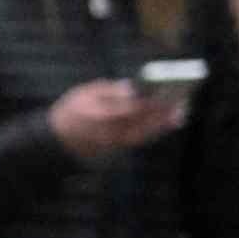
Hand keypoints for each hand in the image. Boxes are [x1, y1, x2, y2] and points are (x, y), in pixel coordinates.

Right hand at [43, 79, 169, 159]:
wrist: (57, 140)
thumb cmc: (70, 110)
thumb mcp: (83, 93)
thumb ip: (108, 90)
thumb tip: (132, 88)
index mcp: (98, 115)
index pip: (130, 109)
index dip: (150, 102)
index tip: (166, 92)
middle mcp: (107, 132)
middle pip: (141, 123)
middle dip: (162, 114)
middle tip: (181, 102)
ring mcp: (112, 143)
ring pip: (143, 135)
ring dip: (162, 125)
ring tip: (179, 113)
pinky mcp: (116, 149)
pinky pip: (139, 140)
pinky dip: (154, 132)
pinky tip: (165, 123)